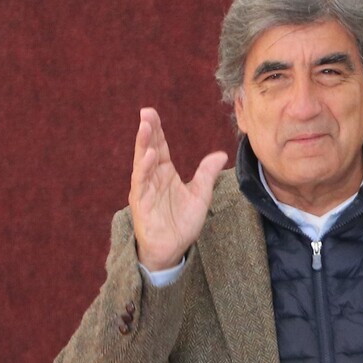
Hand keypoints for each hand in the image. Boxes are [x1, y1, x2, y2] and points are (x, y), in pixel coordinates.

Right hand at [128, 108, 227, 272]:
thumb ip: (207, 174)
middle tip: (146, 113)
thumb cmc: (181, 223)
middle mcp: (152, 178)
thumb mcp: (200, 196)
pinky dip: (144, 169)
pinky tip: (149, 156)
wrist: (172, 250)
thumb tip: (220, 154)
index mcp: (164, 173)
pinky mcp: (142, 204)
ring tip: (146, 127)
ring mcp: (145, 190)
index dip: (156, 130)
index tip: (152, 112)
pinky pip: (141, 184)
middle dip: (147, 131)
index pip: (159, 146)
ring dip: (143, 145)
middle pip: (148, 149)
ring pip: (142, 163)